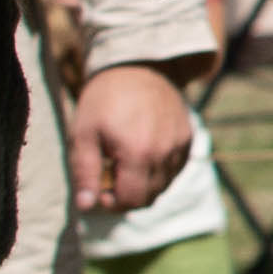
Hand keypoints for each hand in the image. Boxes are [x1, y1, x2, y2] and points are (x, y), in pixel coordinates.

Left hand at [70, 63, 196, 214]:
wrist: (137, 66)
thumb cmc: (104, 100)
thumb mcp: (83, 133)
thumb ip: (85, 172)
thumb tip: (86, 206)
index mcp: (137, 153)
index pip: (130, 200)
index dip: (111, 203)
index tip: (99, 189)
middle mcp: (164, 153)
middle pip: (149, 198)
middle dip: (127, 197)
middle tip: (110, 178)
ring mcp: (180, 146)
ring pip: (163, 186)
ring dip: (143, 185)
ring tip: (125, 164)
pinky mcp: (189, 138)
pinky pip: (175, 170)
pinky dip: (159, 171)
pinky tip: (143, 155)